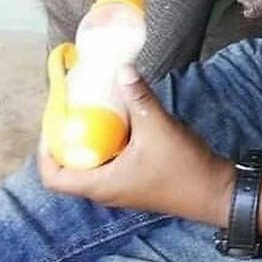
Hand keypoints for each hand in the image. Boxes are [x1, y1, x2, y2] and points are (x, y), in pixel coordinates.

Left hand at [39, 67, 234, 226]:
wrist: (214, 191)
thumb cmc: (182, 167)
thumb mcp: (158, 128)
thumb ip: (139, 99)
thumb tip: (122, 70)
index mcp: (101, 185)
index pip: (54, 177)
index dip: (46, 150)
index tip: (54, 122)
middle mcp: (106, 189)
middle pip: (71, 167)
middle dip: (69, 137)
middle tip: (74, 109)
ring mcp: (123, 186)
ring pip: (94, 163)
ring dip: (91, 138)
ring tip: (95, 109)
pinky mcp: (137, 180)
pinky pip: (112, 161)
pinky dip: (111, 142)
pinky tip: (123, 119)